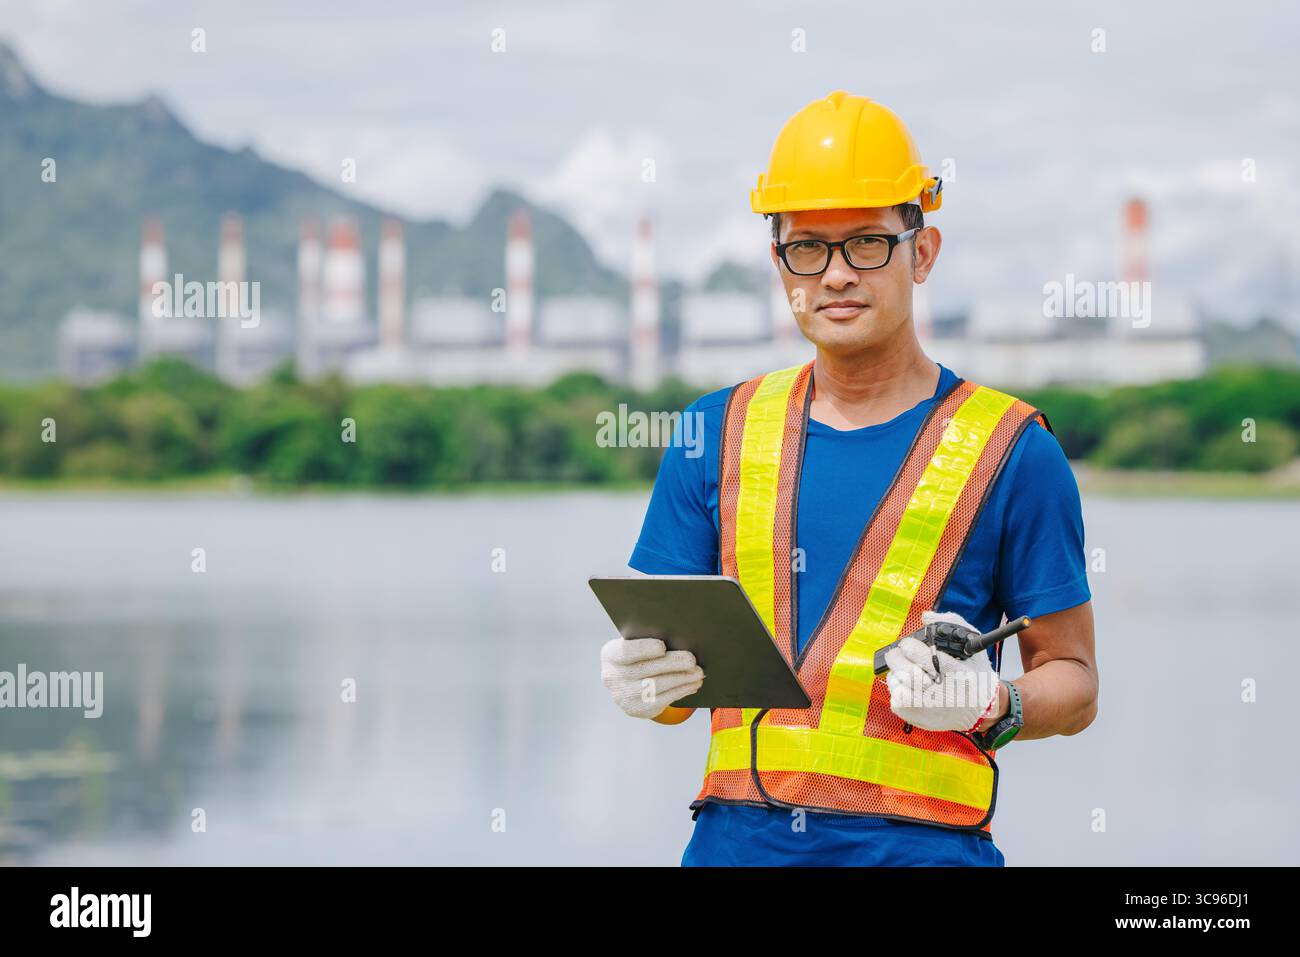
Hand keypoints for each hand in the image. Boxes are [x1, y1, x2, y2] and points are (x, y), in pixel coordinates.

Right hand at [600, 637, 703, 719]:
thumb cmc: (639, 656)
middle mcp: (613, 677)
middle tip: (691, 660)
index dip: (643, 650)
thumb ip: (649, 640)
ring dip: (681, 679)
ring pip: (657, 686)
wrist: (628, 683)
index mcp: (610, 655)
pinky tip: (693, 684)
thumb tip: (680, 638)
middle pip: (645, 670)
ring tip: (698, 673)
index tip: (662, 646)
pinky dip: (681, 690)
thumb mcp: (636, 645)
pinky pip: (664, 699)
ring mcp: (625, 696)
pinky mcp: (639, 709)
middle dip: (671, 664)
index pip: (625, 652)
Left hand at [883, 610, 999, 732]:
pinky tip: (908, 686)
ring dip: (896, 673)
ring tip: (906, 669)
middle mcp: (946, 694)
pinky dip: (898, 690)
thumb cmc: (975, 676)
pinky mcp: (921, 719)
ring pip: (898, 686)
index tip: (909, 644)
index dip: (910, 646)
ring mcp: (932, 710)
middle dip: (896, 658)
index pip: (923, 657)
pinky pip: (896, 701)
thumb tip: (926, 616)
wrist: (981, 709)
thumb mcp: (972, 646)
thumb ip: (951, 623)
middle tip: (899, 653)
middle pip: (906, 673)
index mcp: (960, 674)